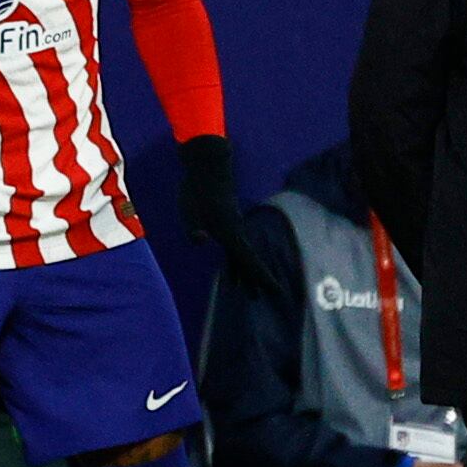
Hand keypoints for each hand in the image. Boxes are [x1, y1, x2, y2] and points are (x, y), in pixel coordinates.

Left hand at [176, 135, 280, 295]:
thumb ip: (194, 229)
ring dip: (243, 272)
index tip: (276, 292)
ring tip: (244, 290)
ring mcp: (233, 226)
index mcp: (229, 233)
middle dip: (253, 280)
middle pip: (247, 261)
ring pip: (241, 254)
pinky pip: (235, 247)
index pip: (248, 261)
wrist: (207, 168)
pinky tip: (232, 265)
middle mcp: (235, 232)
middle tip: (258, 298)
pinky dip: (235, 260)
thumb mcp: (189, 212)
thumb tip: (201, 241)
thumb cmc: (197, 191)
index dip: (261, 277)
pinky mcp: (227, 222)